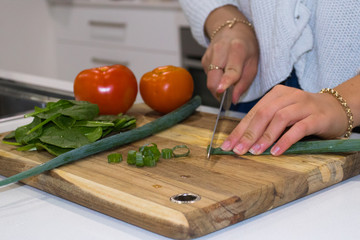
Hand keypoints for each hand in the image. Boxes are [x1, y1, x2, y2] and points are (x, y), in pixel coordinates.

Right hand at [202, 7, 259, 103]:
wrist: (233, 29)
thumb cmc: (246, 46)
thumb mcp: (254, 63)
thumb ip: (244, 83)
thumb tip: (234, 100)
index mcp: (238, 49)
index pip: (231, 69)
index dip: (225, 81)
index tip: (221, 91)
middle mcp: (221, 50)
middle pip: (214, 78)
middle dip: (218, 92)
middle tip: (226, 97)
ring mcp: (209, 54)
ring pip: (210, 80)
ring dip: (218, 85)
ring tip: (228, 77)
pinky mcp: (203, 59)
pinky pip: (208, 76)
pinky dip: (215, 79)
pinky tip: (222, 70)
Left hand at [220, 85, 348, 154]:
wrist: (336, 109)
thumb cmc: (304, 114)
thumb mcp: (282, 114)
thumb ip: (265, 123)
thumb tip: (241, 141)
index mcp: (276, 95)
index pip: (253, 113)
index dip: (239, 130)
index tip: (227, 145)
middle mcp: (288, 97)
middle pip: (263, 114)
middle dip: (248, 134)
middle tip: (238, 150)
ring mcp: (304, 105)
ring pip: (279, 119)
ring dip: (265, 137)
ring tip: (255, 152)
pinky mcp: (317, 117)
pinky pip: (299, 128)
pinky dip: (285, 140)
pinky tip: (276, 151)